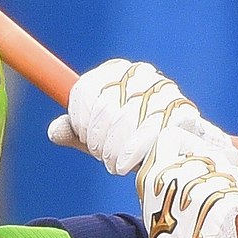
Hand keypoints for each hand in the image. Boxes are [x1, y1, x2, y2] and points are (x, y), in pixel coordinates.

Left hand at [48, 56, 237, 177]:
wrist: (182, 152)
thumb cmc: (135, 143)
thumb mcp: (100, 138)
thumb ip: (76, 132)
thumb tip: (54, 131)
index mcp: (118, 72)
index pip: (86, 90)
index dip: (80, 119)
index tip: (85, 137)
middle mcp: (142, 75)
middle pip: (104, 109)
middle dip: (98, 140)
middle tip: (104, 156)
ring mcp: (164, 92)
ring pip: (124, 122)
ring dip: (113, 150)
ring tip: (116, 162)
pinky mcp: (182, 112)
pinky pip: (147, 135)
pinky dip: (131, 154)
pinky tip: (127, 165)